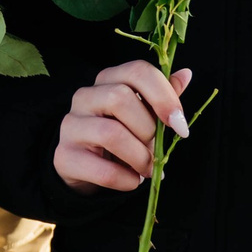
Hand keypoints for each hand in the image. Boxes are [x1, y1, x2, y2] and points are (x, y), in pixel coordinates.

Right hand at [53, 62, 196, 192]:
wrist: (84, 166)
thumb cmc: (120, 134)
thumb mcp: (143, 114)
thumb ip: (162, 96)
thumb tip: (186, 74)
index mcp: (108, 80)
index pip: (137, 71)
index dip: (164, 97)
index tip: (181, 126)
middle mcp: (85, 96)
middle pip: (121, 98)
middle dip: (149, 130)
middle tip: (158, 150)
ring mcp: (71, 125)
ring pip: (111, 134)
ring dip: (140, 157)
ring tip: (148, 169)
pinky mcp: (65, 156)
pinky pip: (103, 170)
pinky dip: (127, 179)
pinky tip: (133, 180)